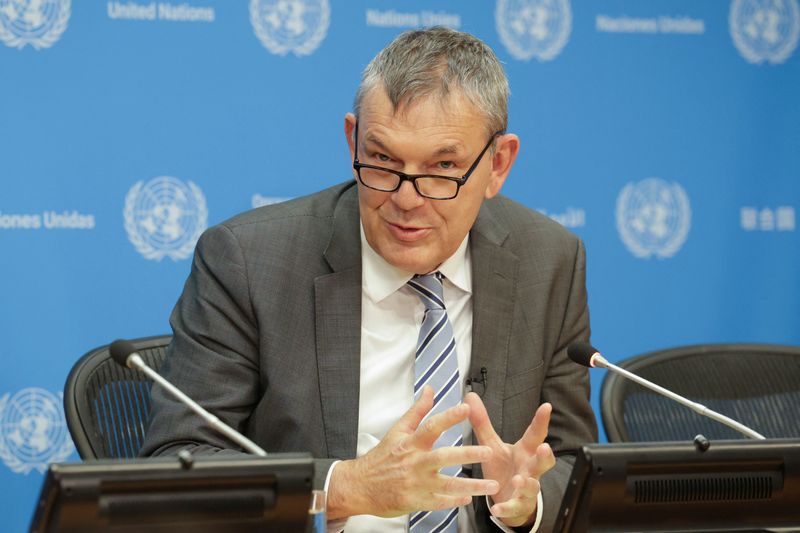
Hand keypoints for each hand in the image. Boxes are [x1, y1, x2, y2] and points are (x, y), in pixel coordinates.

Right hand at [326, 386, 499, 519]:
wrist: (360, 486)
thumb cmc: (381, 458)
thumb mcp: (397, 431)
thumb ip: (418, 411)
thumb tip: (430, 390)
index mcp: (411, 443)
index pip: (432, 426)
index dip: (449, 416)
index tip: (466, 408)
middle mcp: (415, 462)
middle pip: (444, 456)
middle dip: (468, 454)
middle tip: (488, 452)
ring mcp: (416, 483)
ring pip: (447, 485)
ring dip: (472, 486)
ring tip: (492, 485)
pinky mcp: (415, 501)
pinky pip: (439, 502)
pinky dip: (454, 501)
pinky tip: (467, 499)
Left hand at [464, 392, 556, 527]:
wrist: (508, 498)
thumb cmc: (504, 467)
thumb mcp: (492, 444)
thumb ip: (482, 422)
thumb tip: (470, 395)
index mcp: (525, 451)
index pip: (535, 434)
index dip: (541, 421)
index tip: (546, 406)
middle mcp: (530, 469)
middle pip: (543, 462)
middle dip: (545, 456)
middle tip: (545, 448)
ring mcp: (526, 488)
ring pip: (532, 486)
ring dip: (527, 483)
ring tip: (518, 479)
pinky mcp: (518, 505)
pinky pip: (514, 507)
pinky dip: (506, 508)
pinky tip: (497, 509)